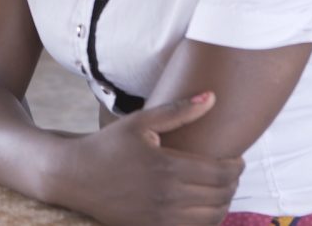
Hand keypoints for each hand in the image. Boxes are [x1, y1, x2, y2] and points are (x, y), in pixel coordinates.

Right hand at [69, 92, 241, 225]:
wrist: (74, 175)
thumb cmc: (108, 144)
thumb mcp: (140, 122)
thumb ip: (178, 111)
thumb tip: (212, 97)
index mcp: (168, 167)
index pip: (221, 173)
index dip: (236, 167)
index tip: (237, 159)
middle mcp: (168, 196)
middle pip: (221, 196)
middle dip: (233, 184)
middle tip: (231, 172)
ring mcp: (160, 217)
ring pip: (212, 218)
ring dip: (223, 203)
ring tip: (220, 189)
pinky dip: (206, 220)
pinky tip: (202, 206)